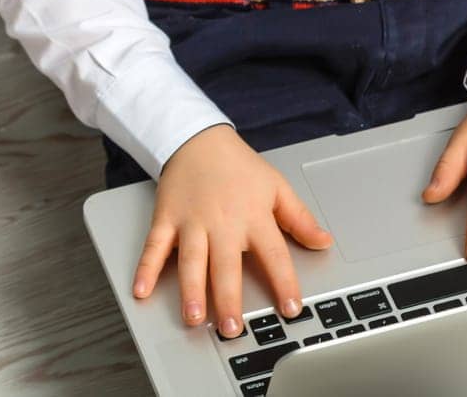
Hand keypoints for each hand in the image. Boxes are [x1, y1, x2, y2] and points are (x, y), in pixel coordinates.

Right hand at [131, 124, 334, 336]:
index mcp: (253, 215)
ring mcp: (191, 221)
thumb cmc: (239, 166)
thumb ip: (300, 218)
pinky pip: (155, 246)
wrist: (199, 138)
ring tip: (193, 317)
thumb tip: (324, 242)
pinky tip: (142, 290)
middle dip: (229, 299)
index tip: (291, 308)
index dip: (284, 282)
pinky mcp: (166, 218)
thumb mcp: (276, 186)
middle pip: (226, 265)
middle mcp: (222, 222)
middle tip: (232, 328)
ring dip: (191, 290)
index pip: (273, 253)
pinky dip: (146, 268)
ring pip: (191, 260)